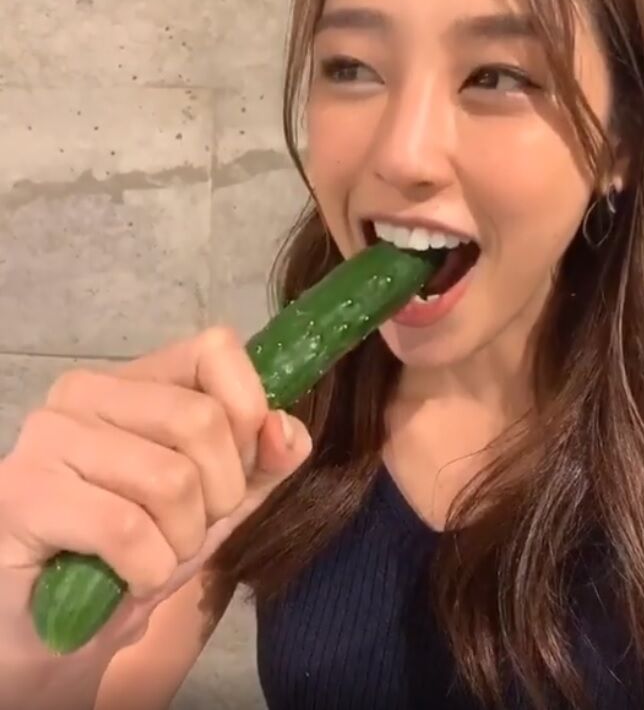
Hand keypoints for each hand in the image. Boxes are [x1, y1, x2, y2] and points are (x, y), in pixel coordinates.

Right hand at [0, 326, 311, 661]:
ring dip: (182, 540)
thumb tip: (285, 430)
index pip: (215, 349)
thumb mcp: (217, 503)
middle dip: (219, 495)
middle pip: (201, 420)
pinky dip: (148, 571)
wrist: (51, 626)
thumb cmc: (135, 554)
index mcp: (136, 380)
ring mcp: (48, 437)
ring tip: (150, 555)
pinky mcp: (23, 494)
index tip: (237, 467)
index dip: (247, 411)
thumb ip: (264, 462)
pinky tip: (125, 579)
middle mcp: (86, 392)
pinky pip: (127, 529)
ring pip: (171, 479)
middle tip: (186, 530)